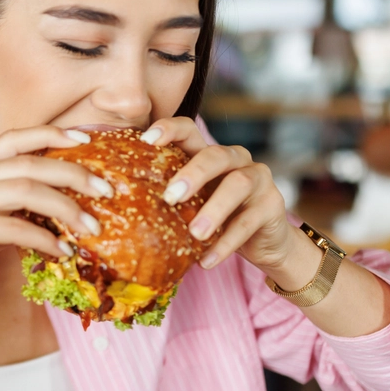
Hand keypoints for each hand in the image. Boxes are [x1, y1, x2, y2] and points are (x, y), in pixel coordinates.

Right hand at [0, 126, 115, 315]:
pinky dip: (46, 239)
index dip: (53, 133)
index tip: (88, 138)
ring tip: (92, 227)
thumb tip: (55, 215)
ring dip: (68, 209)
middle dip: (75, 173)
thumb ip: (10, 210)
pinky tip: (62, 251)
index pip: (15, 137)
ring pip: (27, 190)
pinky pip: (15, 228)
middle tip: (107, 190)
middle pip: (30, 162)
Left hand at [141, 117, 295, 272]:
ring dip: (214, 210)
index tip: (147, 140)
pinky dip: (226, 243)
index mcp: (209, 153)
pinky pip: (248, 223)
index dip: (169, 129)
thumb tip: (117, 206)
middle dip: (193, 173)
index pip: (189, 130)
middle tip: (170, 196)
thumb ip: (168, 198)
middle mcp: (236, 159)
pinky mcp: (273, 205)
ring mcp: (258, 179)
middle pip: (215, 155)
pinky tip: (206, 260)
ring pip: (238, 184)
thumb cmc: (217, 218)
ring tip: (195, 234)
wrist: (264, 242)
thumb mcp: (192, 204)